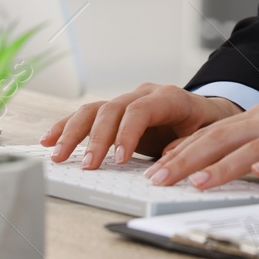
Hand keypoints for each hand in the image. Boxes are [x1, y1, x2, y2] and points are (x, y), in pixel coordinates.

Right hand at [39, 83, 241, 166]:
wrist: (207, 114)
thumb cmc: (207, 126)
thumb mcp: (208, 136)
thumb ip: (189, 145)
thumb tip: (165, 159)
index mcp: (169, 97)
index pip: (141, 109)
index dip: (127, 133)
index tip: (119, 158)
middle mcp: (144, 94)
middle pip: (113, 108)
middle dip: (97, 138)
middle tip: (89, 165)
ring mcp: (127, 101)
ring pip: (95, 109)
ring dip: (74, 132)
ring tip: (58, 154)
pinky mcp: (115, 112)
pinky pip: (87, 115)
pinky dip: (67, 126)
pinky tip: (50, 139)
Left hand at [144, 104, 258, 188]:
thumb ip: (240, 146)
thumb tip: (199, 163)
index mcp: (257, 119)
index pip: (211, 133)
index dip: (182, 150)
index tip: (157, 167)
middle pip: (223, 138)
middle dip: (189, 159)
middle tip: (162, 177)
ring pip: (252, 149)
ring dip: (223, 166)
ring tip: (198, 181)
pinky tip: (258, 174)